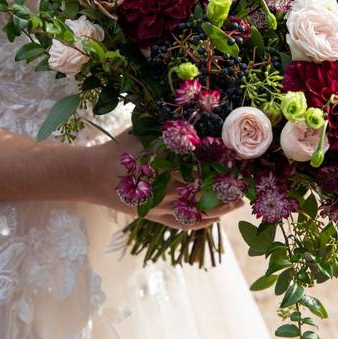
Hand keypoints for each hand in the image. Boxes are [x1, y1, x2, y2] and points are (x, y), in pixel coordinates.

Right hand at [83, 130, 242, 228]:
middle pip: (202, 189)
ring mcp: (159, 205)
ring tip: (240, 202)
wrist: (91, 176)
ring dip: (220, 207)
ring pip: (196, 210)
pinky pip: (182, 224)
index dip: (220, 165)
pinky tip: (217, 218)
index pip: (198, 166)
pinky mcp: (154, 216)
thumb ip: (165, 126)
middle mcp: (162, 187)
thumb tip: (193, 114)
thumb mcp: (140, 132)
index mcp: (161, 164)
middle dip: (226, 186)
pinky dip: (201, 222)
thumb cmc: (118, 149)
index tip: (238, 161)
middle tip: (246, 182)